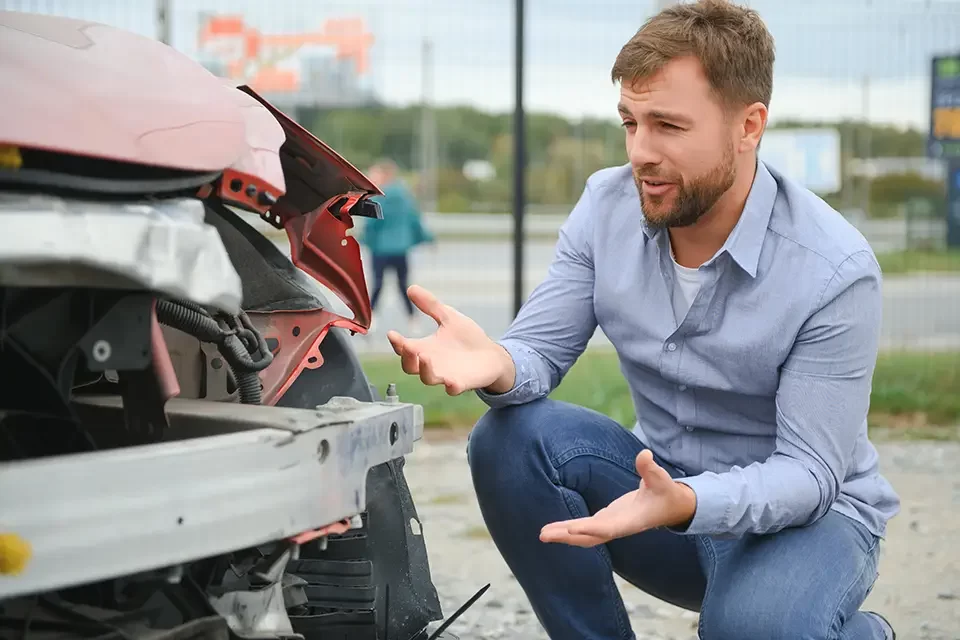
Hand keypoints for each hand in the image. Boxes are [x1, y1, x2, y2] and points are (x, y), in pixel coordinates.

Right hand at [386, 285, 513, 395]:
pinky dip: (451, 387)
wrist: (491, 355)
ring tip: (425, 357)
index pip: (404, 348)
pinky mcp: (462, 383)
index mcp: (425, 348)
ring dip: (424, 370)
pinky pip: (453, 389)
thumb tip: (411, 288)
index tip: (392, 333)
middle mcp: (431, 364)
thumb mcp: (448, 317)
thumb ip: (430, 305)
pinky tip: (451, 383)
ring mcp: (445, 375)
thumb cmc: (467, 338)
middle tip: (407, 347)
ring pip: (428, 378)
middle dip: (406, 358)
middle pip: (410, 366)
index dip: (396, 342)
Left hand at [539, 450, 696, 547]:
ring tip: (543, 534)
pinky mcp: (607, 521)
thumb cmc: (666, 492)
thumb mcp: (661, 479)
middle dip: (567, 536)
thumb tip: (644, 455)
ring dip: (564, 536)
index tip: (571, 529)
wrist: (670, 507)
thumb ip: (651, 468)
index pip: (608, 527)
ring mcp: (611, 526)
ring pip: (585, 536)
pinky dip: (570, 531)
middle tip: (544, 535)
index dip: (590, 529)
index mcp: (631, 521)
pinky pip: (586, 530)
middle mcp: (619, 527)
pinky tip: (554, 529)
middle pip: (590, 536)